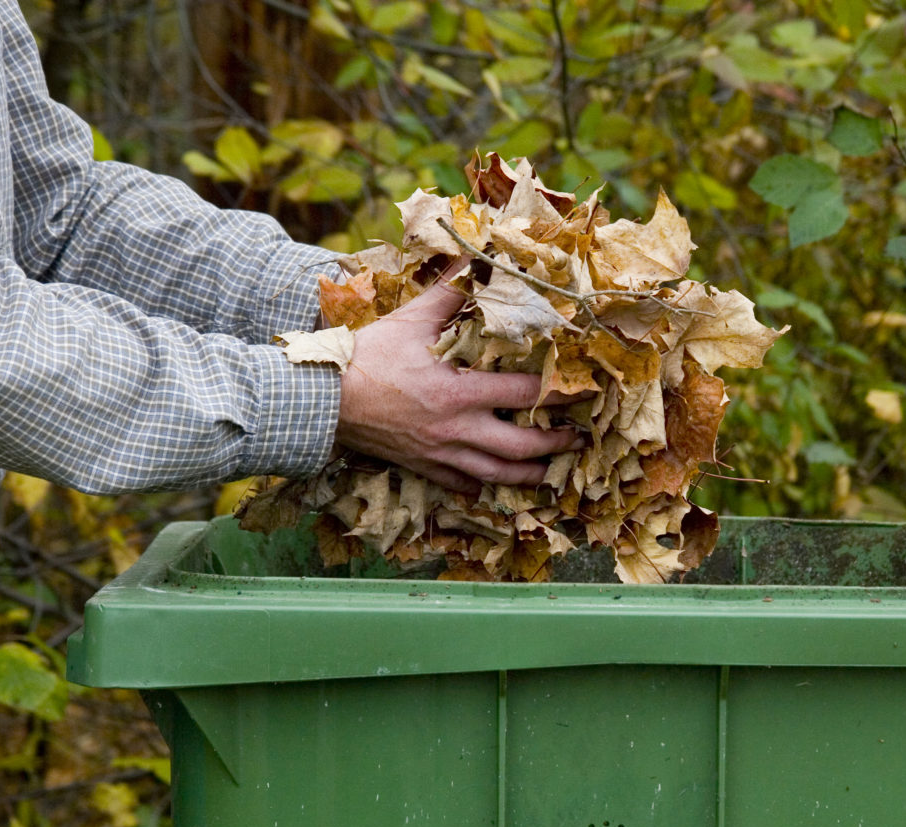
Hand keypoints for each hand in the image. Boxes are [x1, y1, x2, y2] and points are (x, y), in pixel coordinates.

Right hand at [336, 268, 581, 491]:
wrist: (323, 399)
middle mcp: (456, 429)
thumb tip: (477, 261)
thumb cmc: (368, 356)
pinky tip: (493, 484)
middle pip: (521, 447)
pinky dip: (481, 486)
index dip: (558, 395)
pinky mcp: (422, 466)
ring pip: (497, 475)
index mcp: (459, 392)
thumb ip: (449, 294)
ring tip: (550, 471)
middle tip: (580, 437)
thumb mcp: (411, 320)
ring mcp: (440, 453)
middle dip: (555, 444)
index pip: (523, 396)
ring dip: (529, 475)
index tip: (582, 392)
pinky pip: (460, 485)